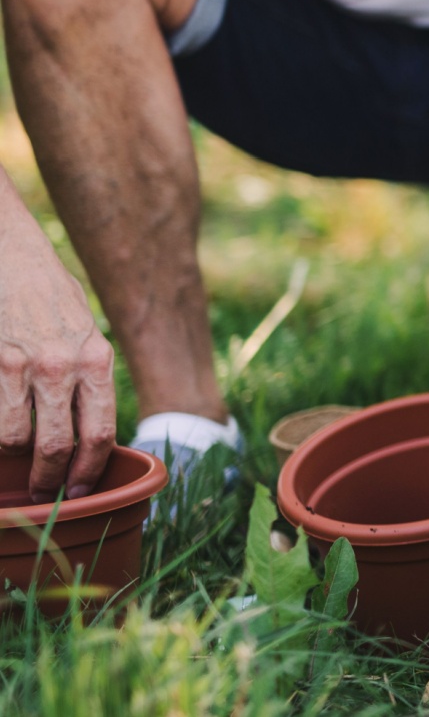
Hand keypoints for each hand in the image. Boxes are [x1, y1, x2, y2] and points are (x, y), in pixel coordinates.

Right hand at [0, 200, 115, 500]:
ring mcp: (23, 365)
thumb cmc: (49, 293)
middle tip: (45, 493)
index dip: (90, 471)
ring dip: (15, 461)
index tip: (80, 490)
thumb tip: (87, 425)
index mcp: (97, 358)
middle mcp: (64, 365)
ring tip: (14, 468)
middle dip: (52, 479)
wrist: (10, 253)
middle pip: (60, 446)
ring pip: (17, 439)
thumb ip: (87, 374)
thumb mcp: (84, 329)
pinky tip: (0, 440)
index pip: (101, 432)